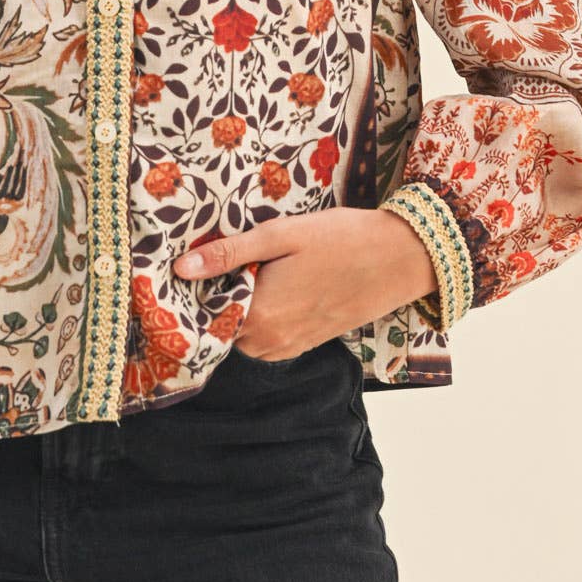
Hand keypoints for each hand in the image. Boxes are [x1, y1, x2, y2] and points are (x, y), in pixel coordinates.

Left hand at [173, 207, 438, 362]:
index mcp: (259, 315)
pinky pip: (265, 339)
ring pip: (241, 336)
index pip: (202, 316)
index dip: (189, 293)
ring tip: (237, 271)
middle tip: (209, 263)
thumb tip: (181, 268)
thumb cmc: (342, 239)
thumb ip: (229, 253)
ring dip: (236, 310)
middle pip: (220, 327)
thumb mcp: (281, 235)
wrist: (401, 259)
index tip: (181, 270)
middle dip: (211, 300)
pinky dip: (257, 319)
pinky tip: (266, 286)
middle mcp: (270, 341)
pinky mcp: (306, 343)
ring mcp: (289, 346)